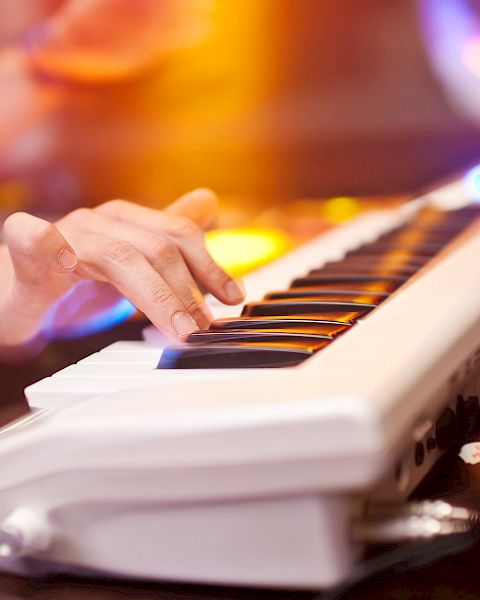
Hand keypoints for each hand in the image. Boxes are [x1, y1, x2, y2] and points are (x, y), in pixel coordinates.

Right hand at [0, 188, 244, 354]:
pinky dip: (48, 243)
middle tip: (203, 328)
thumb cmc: (75, 281)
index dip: (210, 266)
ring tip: (178, 328)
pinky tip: (66, 261)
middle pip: (157, 247)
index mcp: (126, 222)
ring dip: (155, 295)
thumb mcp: (133, 265)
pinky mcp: (25, 254)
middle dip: (187, 292)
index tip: (233, 298)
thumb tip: (209, 201)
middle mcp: (100, 221)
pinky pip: (32, 236)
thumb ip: (169, 238)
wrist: (17, 293)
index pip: (178, 234)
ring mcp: (64, 234)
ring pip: (118, 254)